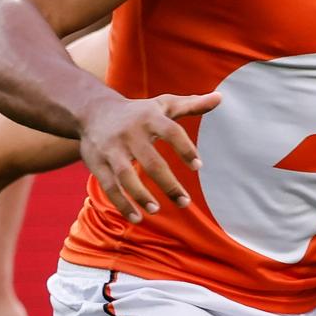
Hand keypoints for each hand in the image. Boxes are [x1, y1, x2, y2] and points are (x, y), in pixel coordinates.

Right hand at [78, 91, 220, 222]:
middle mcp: (130, 133)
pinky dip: (122, 204)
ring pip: (126, 176)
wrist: (94, 111)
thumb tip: (221, 97)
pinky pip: (109, 187)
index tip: (198, 166)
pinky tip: (136, 218)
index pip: (171, 131)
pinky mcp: (98, 164)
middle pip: (150, 161)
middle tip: (185, 202)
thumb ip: (192, 105)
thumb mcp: (164, 105)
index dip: (185, 148)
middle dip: (168, 184)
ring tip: (157, 210)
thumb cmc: (139, 112)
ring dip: (141, 196)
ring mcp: (112, 150)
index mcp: (150, 118)